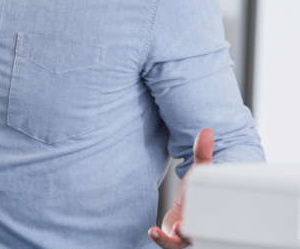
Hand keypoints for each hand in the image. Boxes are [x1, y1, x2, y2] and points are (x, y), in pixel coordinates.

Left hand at [149, 128, 213, 247]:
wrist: (186, 205)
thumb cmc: (196, 190)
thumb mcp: (200, 170)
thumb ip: (203, 153)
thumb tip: (206, 131)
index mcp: (211, 213)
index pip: (217, 222)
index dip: (211, 224)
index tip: (196, 218)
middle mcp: (201, 227)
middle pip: (198, 236)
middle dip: (191, 235)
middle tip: (182, 229)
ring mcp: (187, 236)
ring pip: (183, 244)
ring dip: (173, 241)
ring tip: (162, 232)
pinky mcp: (174, 239)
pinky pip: (169, 244)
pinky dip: (161, 239)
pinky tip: (152, 231)